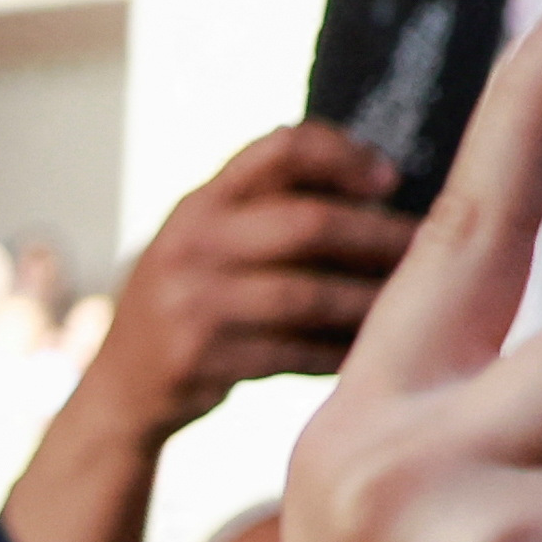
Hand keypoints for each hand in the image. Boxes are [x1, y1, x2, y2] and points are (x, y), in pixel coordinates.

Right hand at [89, 124, 419, 441]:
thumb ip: (262, 213)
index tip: (388, 179)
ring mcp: (190, 303)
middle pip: (306, 223)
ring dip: (368, 299)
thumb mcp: (204, 244)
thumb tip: (378, 194)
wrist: (118, 393)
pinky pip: (291, 353)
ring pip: (306, 295)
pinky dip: (336, 353)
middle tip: (424, 247)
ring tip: (408, 301)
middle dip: (377, 235)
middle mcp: (190, 244)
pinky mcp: (199, 359)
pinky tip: (366, 352)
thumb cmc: (188, 307)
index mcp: (200, 203)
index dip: (344, 155)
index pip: (280, 148)